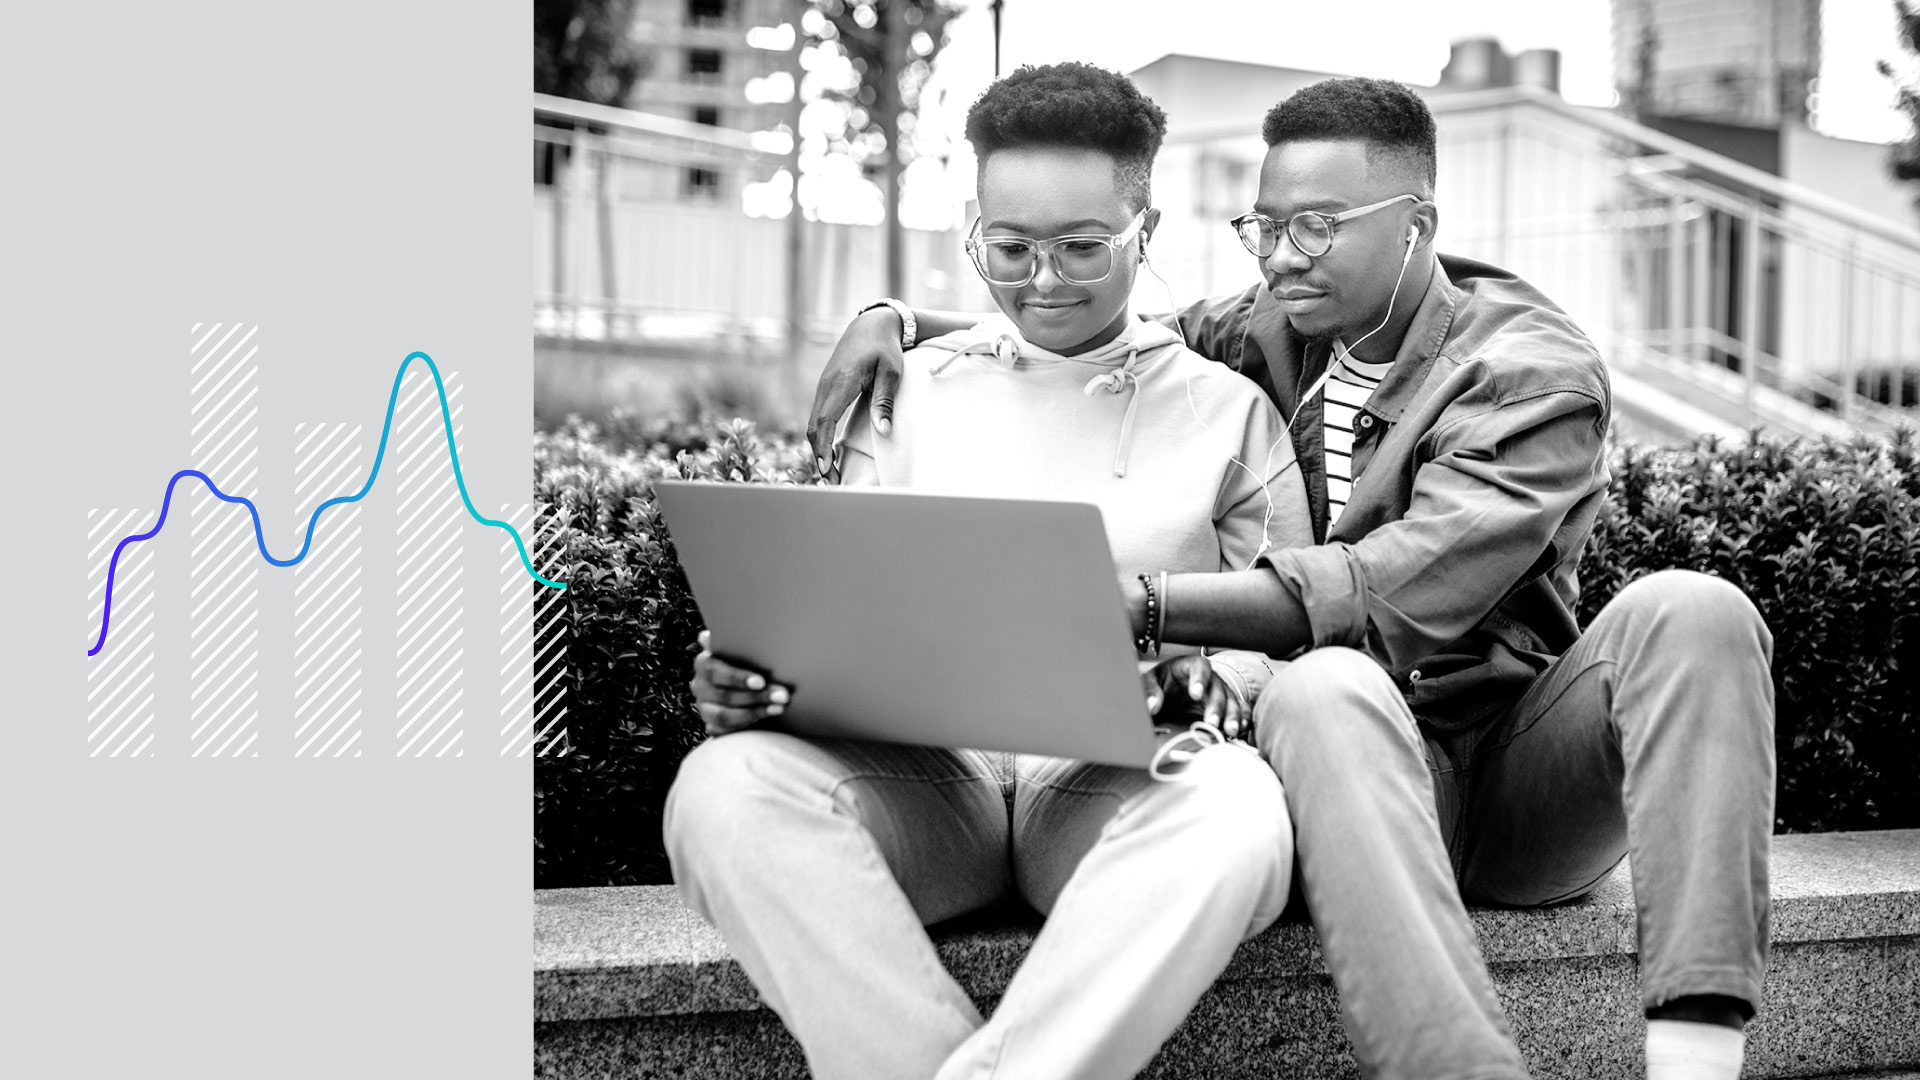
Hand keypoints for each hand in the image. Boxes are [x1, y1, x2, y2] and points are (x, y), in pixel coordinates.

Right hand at [689, 630, 790, 736]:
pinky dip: (747, 725)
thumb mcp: (751, 652)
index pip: (713, 669)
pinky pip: (724, 730)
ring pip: (723, 715)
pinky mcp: (711, 724)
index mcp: (705, 661)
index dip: (737, 677)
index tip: (761, 682)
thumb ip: (742, 644)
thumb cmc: (754, 663)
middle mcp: (700, 683)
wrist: (758, 688)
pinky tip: (766, 718)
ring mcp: (704, 705)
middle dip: (754, 696)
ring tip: (779, 707)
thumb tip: (721, 636)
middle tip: (782, 695)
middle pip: (722, 694)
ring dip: (754, 712)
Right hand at [806, 307, 904, 478]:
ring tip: (831, 473)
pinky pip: (818, 416)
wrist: (871, 325)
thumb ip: (885, 401)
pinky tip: (829, 452)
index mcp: (841, 382)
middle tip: (832, 481)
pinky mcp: (825, 388)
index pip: (826, 420)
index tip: (827, 469)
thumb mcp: (892, 372)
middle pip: (814, 427)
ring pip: (813, 423)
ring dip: (819, 448)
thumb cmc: (885, 348)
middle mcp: (826, 385)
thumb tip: (884, 432)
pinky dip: (820, 437)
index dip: (824, 447)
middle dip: (819, 456)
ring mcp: (822, 386)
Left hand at [1142, 654, 1249, 739]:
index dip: (1200, 678)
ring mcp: (1219, 692)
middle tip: (1211, 722)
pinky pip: (1239, 710)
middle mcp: (1208, 678)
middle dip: (1216, 706)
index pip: (1199, 666)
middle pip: (1217, 687)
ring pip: (1231, 700)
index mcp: (1189, 666)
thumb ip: (1149, 690)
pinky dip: (1242, 719)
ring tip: (1230, 731)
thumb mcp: (1149, 681)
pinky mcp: (1225, 706)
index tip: (1195, 693)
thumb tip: (1152, 704)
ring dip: (1232, 716)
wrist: (1168, 692)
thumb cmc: (1161, 683)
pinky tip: (1240, 729)